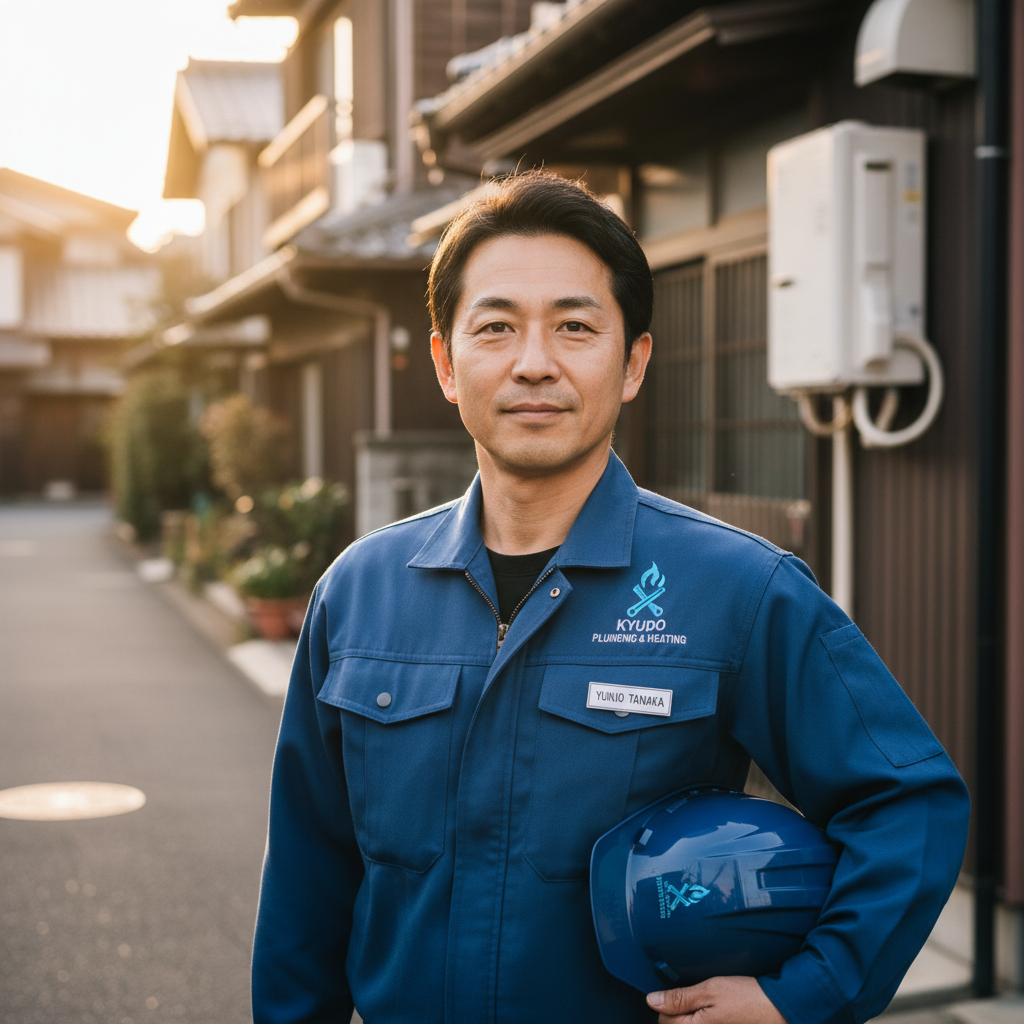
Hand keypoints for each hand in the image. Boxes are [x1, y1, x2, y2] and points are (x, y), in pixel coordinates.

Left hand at [646, 976, 786, 1023]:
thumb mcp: (710, 990)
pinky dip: (703, 1017)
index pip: (663, 1020)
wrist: (778, 1008)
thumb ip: (679, 998)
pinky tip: (716, 1009)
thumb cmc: (746, 998)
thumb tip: (652, 1001)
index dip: (667, 1002)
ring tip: (707, 1002)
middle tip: (696, 994)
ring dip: (691, 1014)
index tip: (680, 990)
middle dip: (678, 1010)